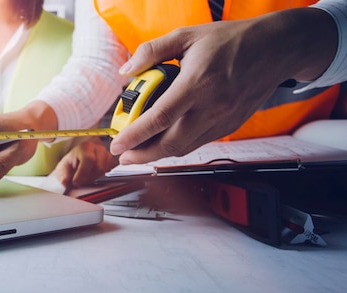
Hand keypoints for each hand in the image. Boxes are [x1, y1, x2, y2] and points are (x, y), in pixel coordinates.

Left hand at [52, 138, 117, 189]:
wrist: (77, 161)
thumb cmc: (71, 163)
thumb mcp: (63, 169)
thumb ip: (63, 175)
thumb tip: (65, 182)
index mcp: (85, 147)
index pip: (88, 159)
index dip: (82, 173)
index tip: (76, 182)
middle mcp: (98, 149)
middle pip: (98, 167)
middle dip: (87, 178)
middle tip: (79, 180)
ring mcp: (106, 155)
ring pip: (103, 172)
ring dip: (93, 178)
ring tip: (85, 177)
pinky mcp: (112, 162)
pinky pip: (108, 173)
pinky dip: (100, 177)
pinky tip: (93, 175)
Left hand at [111, 8, 336, 163]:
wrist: (276, 49)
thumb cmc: (232, 40)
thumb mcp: (187, 36)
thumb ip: (152, 51)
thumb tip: (126, 70)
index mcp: (197, 82)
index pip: (159, 118)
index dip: (134, 135)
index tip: (116, 144)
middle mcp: (212, 106)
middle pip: (171, 143)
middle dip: (142, 155)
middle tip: (123, 156)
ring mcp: (223, 119)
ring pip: (185, 148)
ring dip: (158, 155)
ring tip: (138, 153)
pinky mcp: (231, 125)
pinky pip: (199, 143)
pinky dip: (178, 147)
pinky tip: (164, 142)